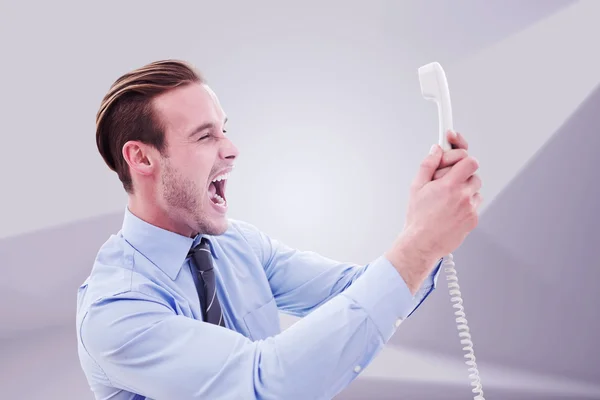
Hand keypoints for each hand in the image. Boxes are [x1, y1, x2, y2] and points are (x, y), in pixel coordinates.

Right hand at [385, 133, 481, 292]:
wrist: (422, 243)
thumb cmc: (417, 217)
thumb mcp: (416, 187)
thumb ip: (428, 165)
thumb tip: (436, 150)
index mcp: (449, 185)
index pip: (468, 159)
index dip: (461, 153)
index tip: (455, 145)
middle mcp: (463, 195)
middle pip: (473, 172)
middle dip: (461, 172)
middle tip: (447, 177)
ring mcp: (470, 208)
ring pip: (475, 188)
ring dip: (464, 188)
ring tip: (447, 197)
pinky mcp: (473, 219)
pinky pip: (474, 203)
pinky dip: (465, 203)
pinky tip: (450, 209)